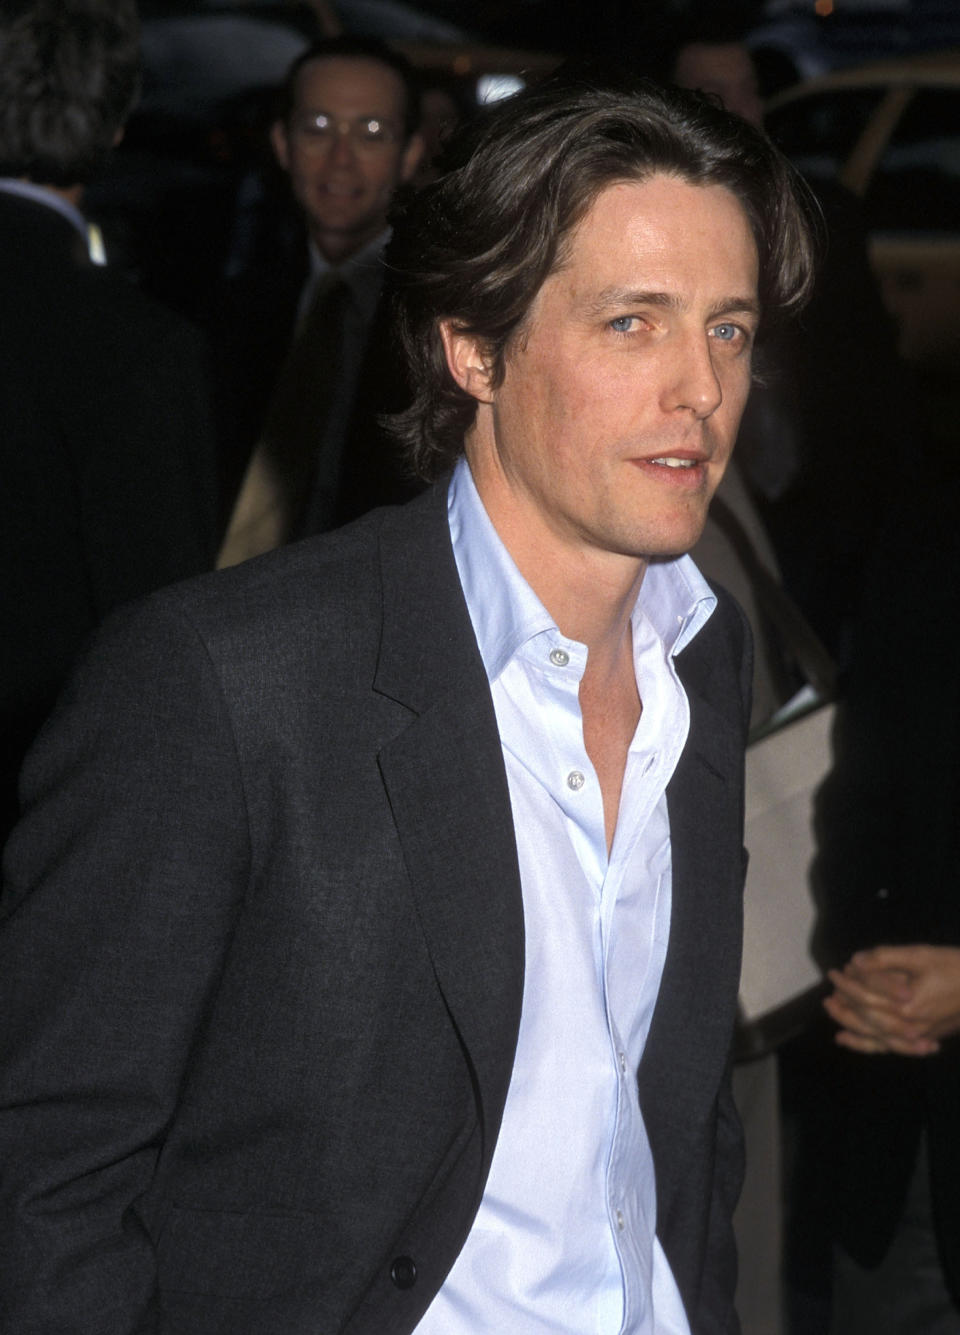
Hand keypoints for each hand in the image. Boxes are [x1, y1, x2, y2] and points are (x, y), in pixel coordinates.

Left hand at [823, 944, 959, 1056]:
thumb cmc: (956, 967)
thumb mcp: (921, 955)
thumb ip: (886, 958)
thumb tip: (855, 961)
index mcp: (908, 1005)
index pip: (867, 997)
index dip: (847, 984)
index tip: (834, 972)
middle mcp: (911, 1027)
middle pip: (867, 1020)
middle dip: (845, 1007)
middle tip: (828, 995)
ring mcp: (918, 1037)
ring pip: (875, 1037)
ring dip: (851, 1028)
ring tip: (833, 1014)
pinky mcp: (923, 1039)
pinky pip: (890, 1048)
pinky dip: (867, 1045)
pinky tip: (849, 1040)